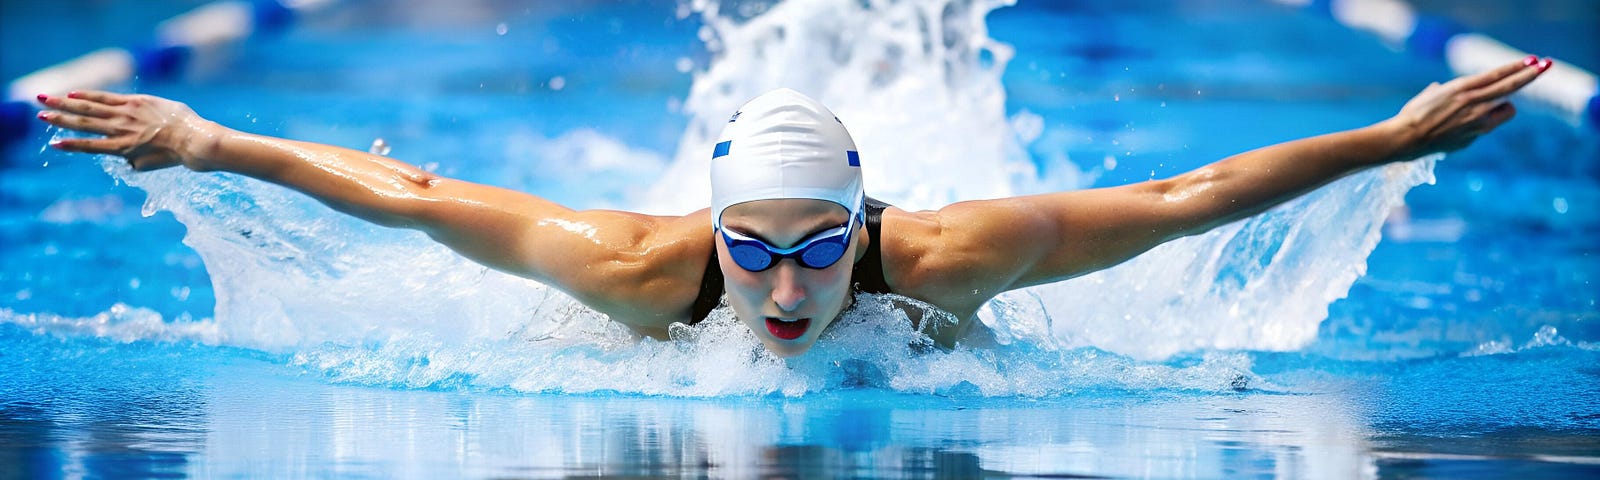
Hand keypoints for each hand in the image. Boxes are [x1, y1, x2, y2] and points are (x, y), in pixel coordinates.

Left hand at [35, 91, 221, 171]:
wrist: (194, 139)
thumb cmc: (189, 127)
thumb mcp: (169, 113)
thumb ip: (151, 123)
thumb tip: (145, 135)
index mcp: (136, 102)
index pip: (103, 97)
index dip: (85, 95)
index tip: (69, 93)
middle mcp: (124, 113)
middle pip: (86, 106)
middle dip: (62, 103)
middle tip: (41, 98)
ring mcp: (121, 130)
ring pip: (84, 122)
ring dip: (60, 119)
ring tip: (42, 116)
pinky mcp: (123, 147)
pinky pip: (92, 145)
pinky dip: (73, 143)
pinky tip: (57, 142)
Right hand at [1384, 55, 1549, 158]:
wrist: (1406, 139)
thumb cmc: (1413, 115)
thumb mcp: (1429, 95)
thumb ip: (1443, 91)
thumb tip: (1441, 89)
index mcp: (1462, 88)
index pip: (1497, 74)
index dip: (1517, 67)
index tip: (1533, 60)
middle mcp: (1474, 103)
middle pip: (1511, 87)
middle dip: (1529, 76)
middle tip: (1545, 66)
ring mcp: (1477, 121)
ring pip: (1507, 108)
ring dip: (1504, 105)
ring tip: (1492, 107)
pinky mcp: (1475, 136)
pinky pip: (1489, 125)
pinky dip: (1483, 122)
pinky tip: (1462, 127)